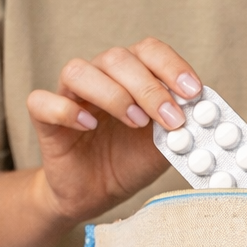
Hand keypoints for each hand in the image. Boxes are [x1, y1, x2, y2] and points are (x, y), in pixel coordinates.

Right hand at [25, 38, 201, 224]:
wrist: (94, 194)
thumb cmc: (127, 162)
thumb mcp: (162, 146)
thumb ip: (179, 128)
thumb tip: (203, 115)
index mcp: (130, 76)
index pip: (149, 51)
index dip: (171, 66)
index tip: (193, 92)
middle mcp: (99, 77)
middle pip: (117, 58)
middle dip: (148, 87)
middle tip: (170, 117)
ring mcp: (69, 95)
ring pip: (79, 71)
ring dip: (112, 94)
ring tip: (135, 122)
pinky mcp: (45, 119)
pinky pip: (42, 101)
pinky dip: (66, 110)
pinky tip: (88, 126)